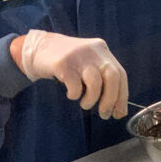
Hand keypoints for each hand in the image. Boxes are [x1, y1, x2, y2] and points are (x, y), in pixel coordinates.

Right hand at [13, 30, 128, 118]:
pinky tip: (71, 93)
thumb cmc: (68, 62)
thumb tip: (117, 108)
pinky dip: (75, 94)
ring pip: (95, 82)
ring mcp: (78, 56)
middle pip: (112, 76)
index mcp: (102, 50)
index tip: (119, 112)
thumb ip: (102, 78)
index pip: (121, 74)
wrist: (38, 48)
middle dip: (111, 99)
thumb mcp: (88, 62)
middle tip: (104, 113)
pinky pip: (75, 85)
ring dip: (92, 99)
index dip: (122, 96)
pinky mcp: (63, 63)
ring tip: (85, 104)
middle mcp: (93, 51)